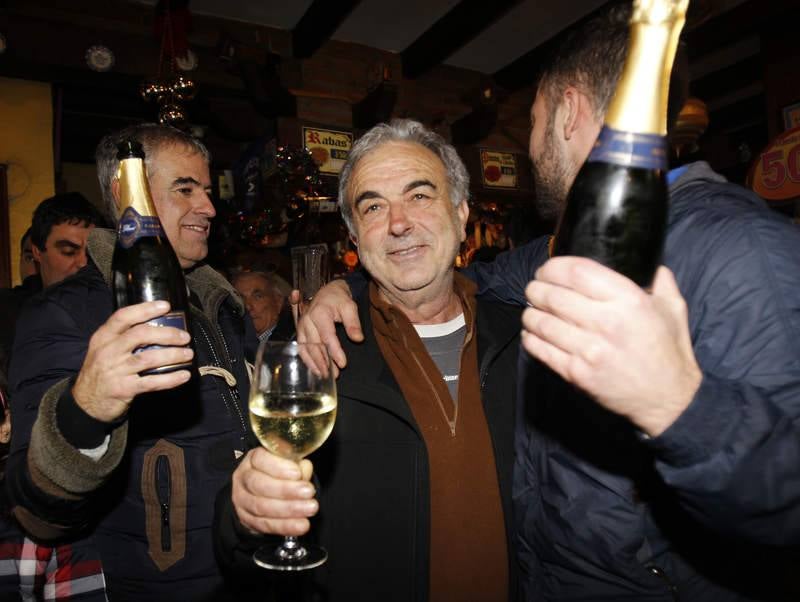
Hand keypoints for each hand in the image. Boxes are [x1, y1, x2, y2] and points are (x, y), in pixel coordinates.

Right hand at [72, 301, 193, 421]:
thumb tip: (159, 326)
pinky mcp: (124, 389)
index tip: (166, 306)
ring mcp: (116, 371)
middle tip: (185, 337)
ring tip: (188, 354)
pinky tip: (184, 375)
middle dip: (167, 334)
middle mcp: (108, 351)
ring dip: (173, 355)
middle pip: (141, 335)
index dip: (145, 309)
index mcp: (103, 337)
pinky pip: (152, 382)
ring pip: (149, 358)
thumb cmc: (101, 370)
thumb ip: (123, 337)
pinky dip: (171, 379)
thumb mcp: (103, 349)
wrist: (85, 402)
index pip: (123, 317)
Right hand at [231, 447, 316, 535]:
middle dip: (286, 490)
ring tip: (310, 508)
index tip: (298, 473)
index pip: (260, 459)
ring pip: (261, 506)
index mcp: (252, 459)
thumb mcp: (288, 463)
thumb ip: (297, 464)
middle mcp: (243, 478)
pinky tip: (300, 525)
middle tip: (309, 492)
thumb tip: (305, 468)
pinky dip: (284, 526)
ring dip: (288, 509)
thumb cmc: (279, 473)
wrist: (261, 494)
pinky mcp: (246, 520)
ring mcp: (242, 500)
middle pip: (259, 484)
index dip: (279, 467)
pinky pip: (264, 524)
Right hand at [295, 279, 362, 371]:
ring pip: (306, 348)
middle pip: (315, 345)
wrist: (327, 292)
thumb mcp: (350, 306)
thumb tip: (358, 339)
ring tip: (325, 376)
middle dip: (324, 362)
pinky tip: (316, 370)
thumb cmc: (339, 299)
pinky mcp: (300, 332)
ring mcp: (301, 327)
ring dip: (315, 363)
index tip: (343, 363)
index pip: (327, 336)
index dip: (334, 351)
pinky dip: (307, 360)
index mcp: (319, 313)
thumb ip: (353, 323)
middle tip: (334, 375)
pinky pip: (301, 348)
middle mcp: (307, 320)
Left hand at [521, 257, 701, 436]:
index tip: (546, 270)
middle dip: (536, 289)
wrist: (669, 399)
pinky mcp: (578, 374)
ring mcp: (590, 350)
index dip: (553, 267)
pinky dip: (530, 338)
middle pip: (553, 296)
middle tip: (534, 289)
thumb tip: (650, 262)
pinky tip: (531, 333)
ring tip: (531, 310)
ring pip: (542, 323)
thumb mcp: (673, 308)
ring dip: (530, 314)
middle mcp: (607, 322)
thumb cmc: (669, 351)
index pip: (577, 272)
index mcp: (628, 300)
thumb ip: (661, 281)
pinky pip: (541, 350)